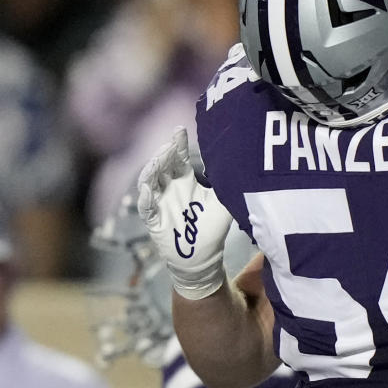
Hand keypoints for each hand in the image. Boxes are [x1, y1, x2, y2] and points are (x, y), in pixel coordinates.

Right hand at [137, 127, 231, 299]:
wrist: (203, 257)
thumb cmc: (212, 227)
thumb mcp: (223, 202)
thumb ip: (227, 183)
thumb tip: (242, 161)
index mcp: (185, 182)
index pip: (178, 158)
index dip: (177, 144)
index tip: (179, 130)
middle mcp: (170, 189)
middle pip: (161, 166)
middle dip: (164, 154)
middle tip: (170, 145)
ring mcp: (160, 204)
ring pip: (149, 182)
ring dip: (151, 170)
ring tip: (158, 161)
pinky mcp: (154, 221)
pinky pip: (146, 209)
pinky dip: (145, 199)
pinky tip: (149, 190)